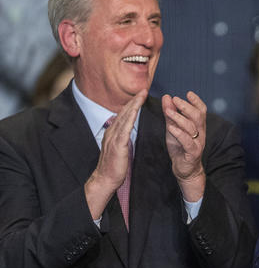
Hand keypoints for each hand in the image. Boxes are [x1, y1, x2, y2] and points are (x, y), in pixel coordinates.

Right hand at [85, 89, 144, 219]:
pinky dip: (130, 118)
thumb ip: (123, 138)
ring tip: (141, 95)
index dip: (132, 105)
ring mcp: (114, 137)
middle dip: (134, 100)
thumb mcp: (120, 148)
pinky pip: (125, 128)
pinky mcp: (117, 144)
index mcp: (113, 133)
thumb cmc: (115, 166)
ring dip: (133, 105)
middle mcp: (112, 132)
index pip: (124, 115)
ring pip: (124, 117)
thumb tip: (129, 130)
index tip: (141, 95)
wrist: (106, 178)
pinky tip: (135, 111)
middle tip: (143, 89)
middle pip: (124, 112)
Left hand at [162, 91, 206, 200]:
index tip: (188, 93)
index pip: (201, 110)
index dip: (196, 101)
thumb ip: (171, 113)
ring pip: (192, 127)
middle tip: (175, 99)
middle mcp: (200, 133)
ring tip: (168, 111)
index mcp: (198, 126)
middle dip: (186, 106)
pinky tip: (171, 128)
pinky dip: (179, 133)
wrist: (184, 169)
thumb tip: (167, 97)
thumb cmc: (179, 147)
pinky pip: (187, 141)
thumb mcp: (173, 128)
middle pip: (197, 116)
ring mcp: (197, 143)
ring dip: (179, 118)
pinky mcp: (192, 153)